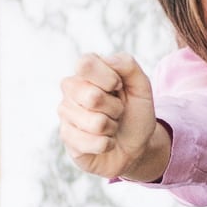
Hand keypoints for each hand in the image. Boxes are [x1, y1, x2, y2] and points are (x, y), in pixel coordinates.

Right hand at [59, 52, 167, 182]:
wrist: (135, 146)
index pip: (86, 64)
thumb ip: (128, 66)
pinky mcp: (67, 138)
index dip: (109, 79)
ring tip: (110, 125)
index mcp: (85, 72)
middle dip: (115, 108)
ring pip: (96, 123)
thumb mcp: (141, 87)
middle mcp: (70, 89)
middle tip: (117, 111)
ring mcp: (65, 113)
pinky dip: (108, 144)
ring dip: (112, 127)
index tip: (119, 87)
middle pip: (93, 97)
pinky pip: (93, 143)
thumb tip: (108, 59)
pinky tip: (104, 140)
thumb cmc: (134, 114)